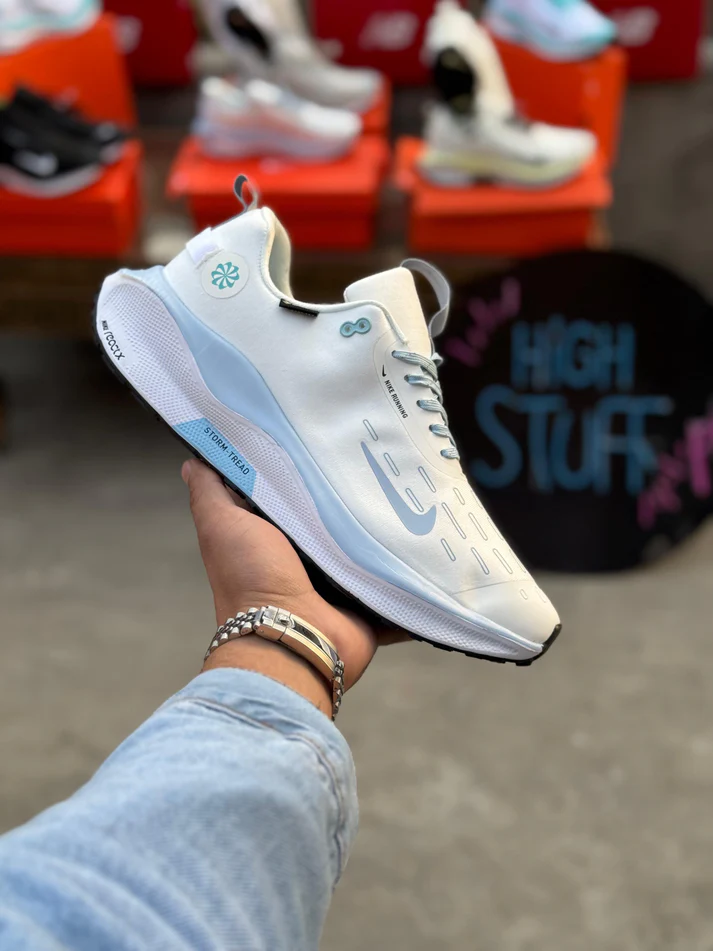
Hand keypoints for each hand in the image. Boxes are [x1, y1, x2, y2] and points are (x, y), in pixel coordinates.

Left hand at [183, 459, 403, 702]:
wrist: (290, 639)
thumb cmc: (250, 580)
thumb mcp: (222, 526)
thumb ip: (210, 494)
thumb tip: (192, 462)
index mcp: (272, 541)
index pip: (290, 497)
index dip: (303, 471)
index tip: (326, 437)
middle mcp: (306, 563)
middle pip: (334, 522)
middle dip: (353, 498)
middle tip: (382, 459)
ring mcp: (339, 586)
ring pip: (368, 551)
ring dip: (387, 533)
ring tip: (416, 493)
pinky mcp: (369, 606)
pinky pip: (397, 587)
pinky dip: (413, 577)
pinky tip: (435, 549)